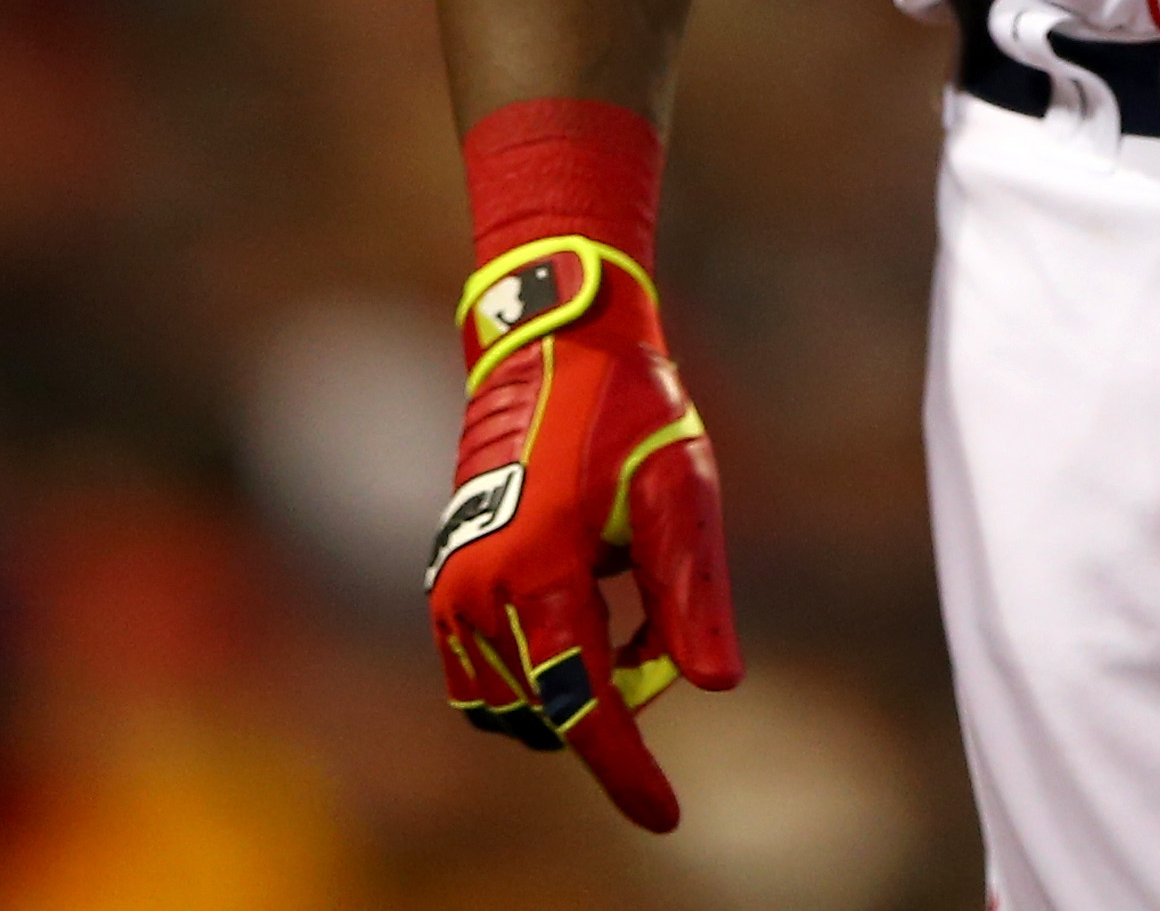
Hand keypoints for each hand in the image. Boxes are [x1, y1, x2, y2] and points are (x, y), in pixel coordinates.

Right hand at [427, 236, 742, 829]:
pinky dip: (539, 668)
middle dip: (615, 702)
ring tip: (627, 611)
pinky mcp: (446, 580)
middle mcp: (476, 592)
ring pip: (513, 699)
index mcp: (536, 574)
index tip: (666, 816)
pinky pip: (484, 670)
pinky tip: (592, 612)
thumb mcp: (680, 496)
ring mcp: (451, 588)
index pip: (581, 706)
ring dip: (573, 687)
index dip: (625, 769)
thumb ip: (691, 595)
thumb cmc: (629, 412)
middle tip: (664, 631)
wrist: (552, 344)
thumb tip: (713, 687)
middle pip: (551, 707)